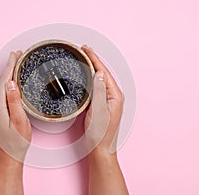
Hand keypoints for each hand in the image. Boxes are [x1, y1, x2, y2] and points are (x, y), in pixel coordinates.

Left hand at [0, 51, 30, 162]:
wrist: (10, 155)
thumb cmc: (17, 141)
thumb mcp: (20, 121)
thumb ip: (15, 102)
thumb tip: (11, 83)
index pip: (5, 80)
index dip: (10, 66)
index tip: (16, 55)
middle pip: (2, 80)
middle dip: (9, 66)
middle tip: (18, 54)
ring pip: (2, 85)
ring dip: (9, 72)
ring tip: (16, 63)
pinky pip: (2, 91)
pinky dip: (8, 81)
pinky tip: (12, 80)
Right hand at [82, 46, 127, 194]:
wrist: (100, 148)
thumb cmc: (100, 133)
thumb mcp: (99, 110)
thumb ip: (100, 91)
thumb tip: (100, 73)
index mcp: (115, 95)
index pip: (104, 71)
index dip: (94, 58)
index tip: (86, 49)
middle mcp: (114, 96)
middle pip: (103, 72)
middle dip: (94, 60)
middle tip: (83, 50)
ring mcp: (108, 100)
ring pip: (100, 78)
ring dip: (92, 67)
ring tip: (84, 58)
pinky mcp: (103, 104)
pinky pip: (97, 86)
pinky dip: (91, 77)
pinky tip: (86, 76)